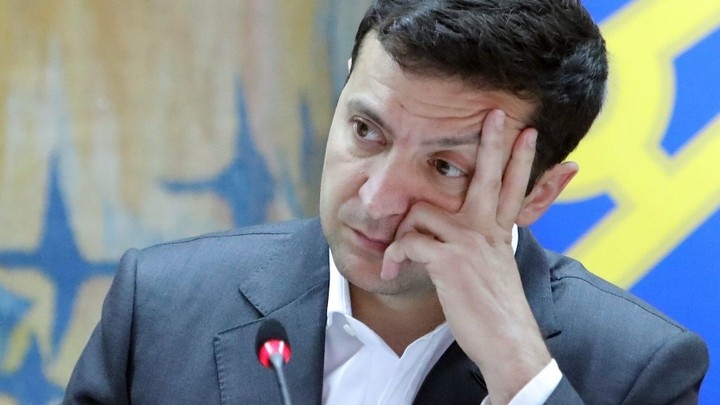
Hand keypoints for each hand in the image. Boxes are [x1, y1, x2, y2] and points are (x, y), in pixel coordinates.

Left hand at [381, 109, 549, 403]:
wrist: (507, 344)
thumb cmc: (494, 312)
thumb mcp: (495, 272)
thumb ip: (486, 248)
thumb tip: (483, 239)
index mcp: (498, 234)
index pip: (513, 188)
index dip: (521, 159)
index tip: (528, 132)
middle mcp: (487, 231)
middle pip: (489, 176)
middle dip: (491, 141)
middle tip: (495, 114)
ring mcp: (469, 242)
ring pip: (422, 211)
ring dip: (402, 232)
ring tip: (395, 257)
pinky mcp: (449, 260)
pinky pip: (408, 241)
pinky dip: (393, 255)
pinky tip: (390, 269)